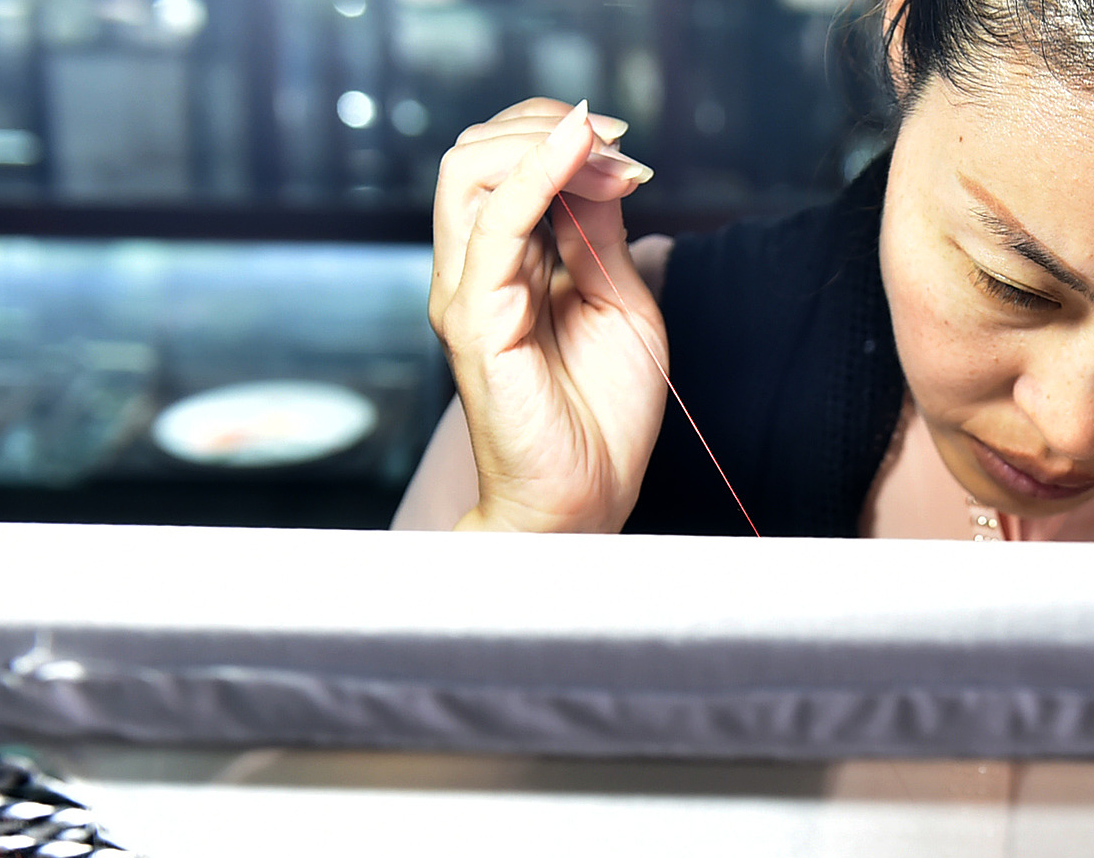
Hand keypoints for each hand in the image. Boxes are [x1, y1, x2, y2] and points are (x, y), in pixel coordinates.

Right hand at [428, 97, 667, 532]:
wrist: (587, 497)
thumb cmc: (602, 415)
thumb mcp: (620, 301)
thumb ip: (601, 233)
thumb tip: (601, 161)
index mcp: (505, 263)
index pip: (505, 162)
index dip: (560, 134)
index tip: (626, 143)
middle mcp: (475, 270)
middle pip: (477, 154)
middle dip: (547, 124)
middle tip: (619, 138)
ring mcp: (467, 292)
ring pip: (470, 172)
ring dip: (542, 139)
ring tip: (603, 146)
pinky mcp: (476, 320)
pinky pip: (493, 226)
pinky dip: (537, 174)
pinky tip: (578, 152)